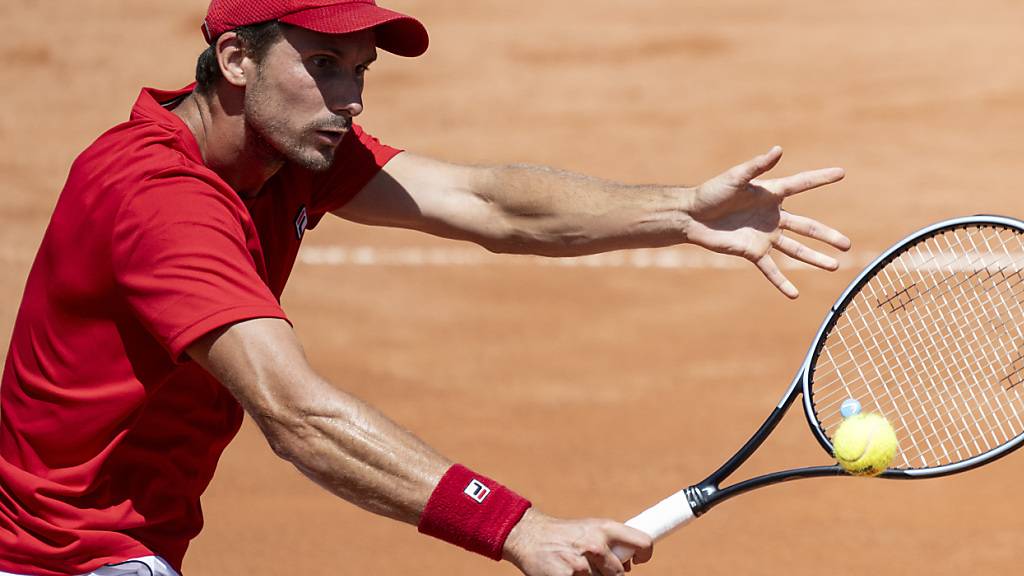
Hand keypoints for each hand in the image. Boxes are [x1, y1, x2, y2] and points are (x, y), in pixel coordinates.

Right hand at [503, 509, 653, 575]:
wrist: (529, 536)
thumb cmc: (563, 535)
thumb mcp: (589, 529)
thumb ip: (611, 542)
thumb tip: (629, 562)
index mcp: (605, 528)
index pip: (643, 543)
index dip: (644, 555)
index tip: (637, 560)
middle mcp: (596, 544)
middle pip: (621, 574)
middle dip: (610, 575)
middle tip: (595, 568)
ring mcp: (582, 564)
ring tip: (576, 568)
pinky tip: (567, 573)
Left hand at [682, 146, 850, 297]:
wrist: (691, 216)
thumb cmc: (711, 192)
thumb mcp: (735, 177)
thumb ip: (758, 166)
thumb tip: (778, 149)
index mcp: (770, 194)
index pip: (801, 184)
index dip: (820, 178)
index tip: (842, 173)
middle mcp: (772, 216)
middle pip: (807, 226)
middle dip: (827, 236)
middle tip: (847, 245)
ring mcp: (764, 236)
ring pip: (795, 249)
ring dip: (814, 258)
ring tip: (834, 266)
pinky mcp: (752, 251)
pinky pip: (770, 269)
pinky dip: (781, 282)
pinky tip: (794, 295)